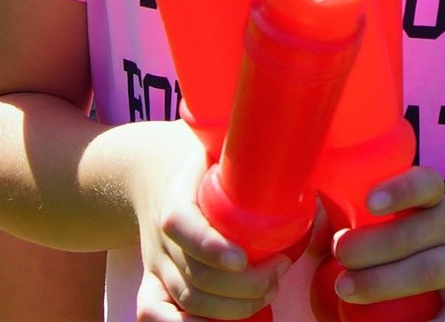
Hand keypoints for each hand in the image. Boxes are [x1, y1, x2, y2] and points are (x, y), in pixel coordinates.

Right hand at [130, 124, 291, 320]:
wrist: (146, 169)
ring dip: (233, 307)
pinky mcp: (154, 281)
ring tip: (269, 290)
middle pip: (193, 275)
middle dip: (242, 285)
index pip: (181, 226)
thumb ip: (249, 146)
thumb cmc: (196, 156)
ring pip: (187, 299)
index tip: (242, 258)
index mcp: (173, 196)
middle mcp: (160, 236)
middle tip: (279, 272)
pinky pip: (155, 314)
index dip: (210, 247)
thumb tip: (298, 150)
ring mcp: (156, 263)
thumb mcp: (215, 140)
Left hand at [330, 167, 444, 321]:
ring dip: (382, 282)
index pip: (425, 185)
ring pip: (426, 271)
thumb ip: (375, 222)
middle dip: (369, 246)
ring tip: (345, 290)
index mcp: (437, 203)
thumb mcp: (421, 218)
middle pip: (413, 235)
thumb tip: (315, 234)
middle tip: (339, 254)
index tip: (370, 201)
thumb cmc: (433, 239)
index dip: (400, 190)